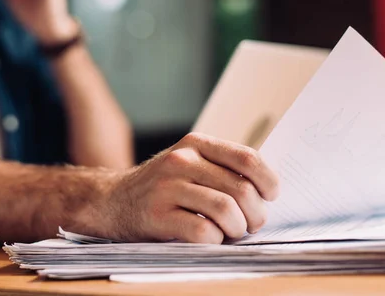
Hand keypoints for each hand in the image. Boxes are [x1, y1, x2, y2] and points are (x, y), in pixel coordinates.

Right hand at [98, 133, 279, 243]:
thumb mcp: (188, 163)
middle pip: (241, 188)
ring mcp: (167, 188)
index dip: (268, 180)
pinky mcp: (158, 216)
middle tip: (253, 223)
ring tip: (233, 232)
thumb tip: (267, 188)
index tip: (271, 196)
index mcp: (195, 144)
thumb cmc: (162, 186)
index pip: (246, 157)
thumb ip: (221, 167)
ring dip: (238, 228)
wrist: (113, 200)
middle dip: (256, 213)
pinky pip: (204, 232)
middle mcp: (181, 161)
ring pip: (226, 210)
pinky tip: (210, 238)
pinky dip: (215, 240)